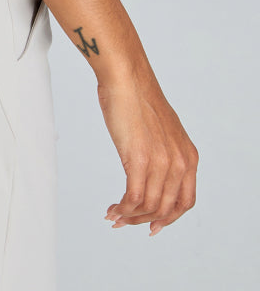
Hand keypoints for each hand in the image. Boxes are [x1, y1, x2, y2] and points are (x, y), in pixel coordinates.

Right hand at [97, 69, 197, 236]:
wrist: (126, 77)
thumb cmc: (137, 97)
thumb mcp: (163, 130)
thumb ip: (164, 153)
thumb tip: (151, 172)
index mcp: (189, 156)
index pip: (185, 201)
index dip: (169, 218)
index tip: (152, 225)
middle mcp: (180, 162)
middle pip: (165, 208)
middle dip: (144, 220)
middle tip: (125, 222)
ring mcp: (161, 162)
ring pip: (148, 206)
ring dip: (129, 216)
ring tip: (114, 215)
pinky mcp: (140, 159)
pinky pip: (133, 197)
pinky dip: (122, 208)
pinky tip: (112, 207)